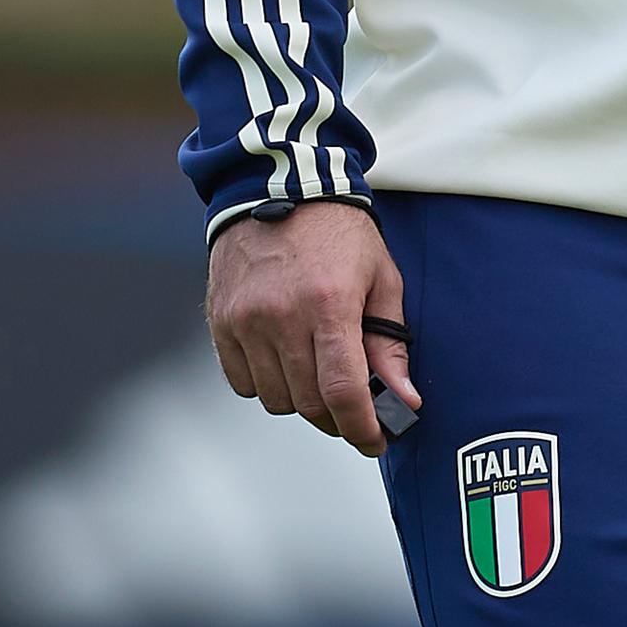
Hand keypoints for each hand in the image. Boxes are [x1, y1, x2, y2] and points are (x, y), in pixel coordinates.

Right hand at [206, 202, 416, 457]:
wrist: (278, 185)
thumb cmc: (340, 235)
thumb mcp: (381, 279)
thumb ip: (389, 344)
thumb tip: (405, 402)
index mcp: (329, 304)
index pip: (342, 391)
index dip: (361, 428)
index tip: (375, 440)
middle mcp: (282, 316)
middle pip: (308, 403)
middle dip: (336, 418)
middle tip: (352, 410)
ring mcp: (246, 320)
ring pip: (275, 398)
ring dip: (301, 400)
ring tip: (317, 374)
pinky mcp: (222, 321)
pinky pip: (243, 382)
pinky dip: (267, 383)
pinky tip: (284, 359)